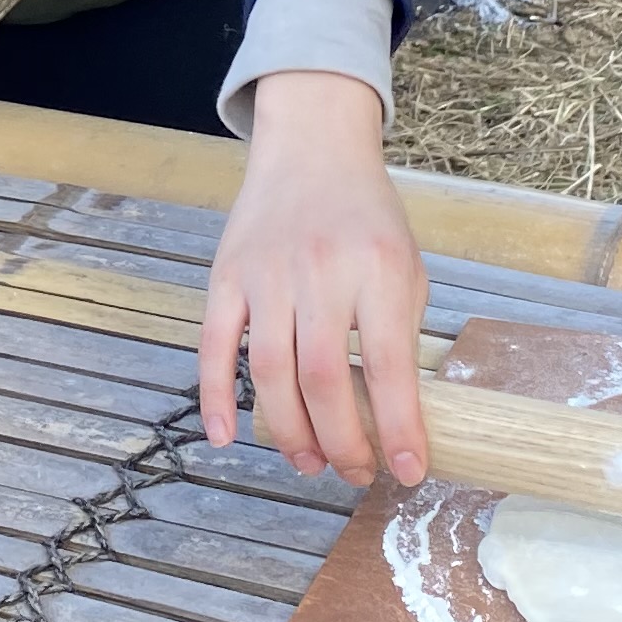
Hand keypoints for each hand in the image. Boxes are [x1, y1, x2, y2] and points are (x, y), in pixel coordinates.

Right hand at [197, 69, 428, 482]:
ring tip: (309, 462)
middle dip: (341, 441)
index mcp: (379, 268)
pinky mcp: (227, 275)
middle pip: (324, 377)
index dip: (396, 427)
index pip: (388, 364)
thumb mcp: (407, 267)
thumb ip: (400, 335)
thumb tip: (396, 419)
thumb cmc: (368, 217)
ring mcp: (267, 273)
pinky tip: (227, 436)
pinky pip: (213, 345)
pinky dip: (216, 396)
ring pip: (269, 370)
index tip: (407, 471)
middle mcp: (321, 270)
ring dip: (288, 430)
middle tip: (353, 473)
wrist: (313, 149)